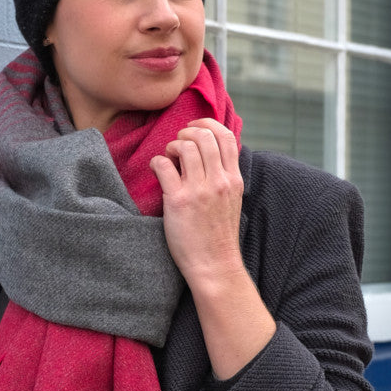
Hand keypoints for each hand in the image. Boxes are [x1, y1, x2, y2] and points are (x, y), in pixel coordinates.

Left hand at [150, 118, 244, 290]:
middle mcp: (219, 181)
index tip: (194, 128)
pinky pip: (164, 165)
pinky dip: (157, 161)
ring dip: (172, 146)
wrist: (214, 265)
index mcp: (234, 179)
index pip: (226, 136)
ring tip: (169, 158)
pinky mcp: (178, 201)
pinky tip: (156, 169)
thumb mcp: (232, 200)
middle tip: (177, 144)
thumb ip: (224, 177)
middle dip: (186, 133)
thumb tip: (209, 154)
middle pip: (204, 136)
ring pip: (185, 146)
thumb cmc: (218, 235)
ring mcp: (199, 190)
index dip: (207, 124)